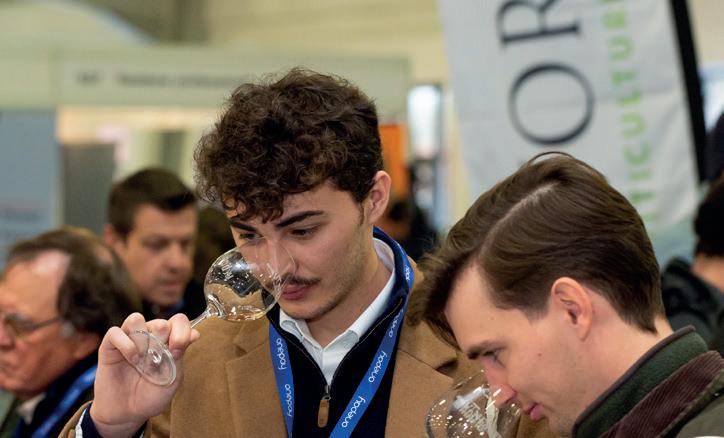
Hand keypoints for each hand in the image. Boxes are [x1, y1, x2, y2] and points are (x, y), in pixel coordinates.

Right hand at [89, 312, 199, 437]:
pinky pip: (115, 332)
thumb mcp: (172, 377)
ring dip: (141, 340)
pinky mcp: (110, 345)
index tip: (176, 352)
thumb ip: (181, 354)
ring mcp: (129, 338)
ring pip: (136, 319)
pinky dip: (125, 345)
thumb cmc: (152, 395)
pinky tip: (131, 360)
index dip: (181, 332)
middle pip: (160, 322)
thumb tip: (195, 333)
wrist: (128, 414)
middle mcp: (150, 335)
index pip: (179, 321)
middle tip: (156, 362)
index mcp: (168, 340)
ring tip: (141, 360)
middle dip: (160, 343)